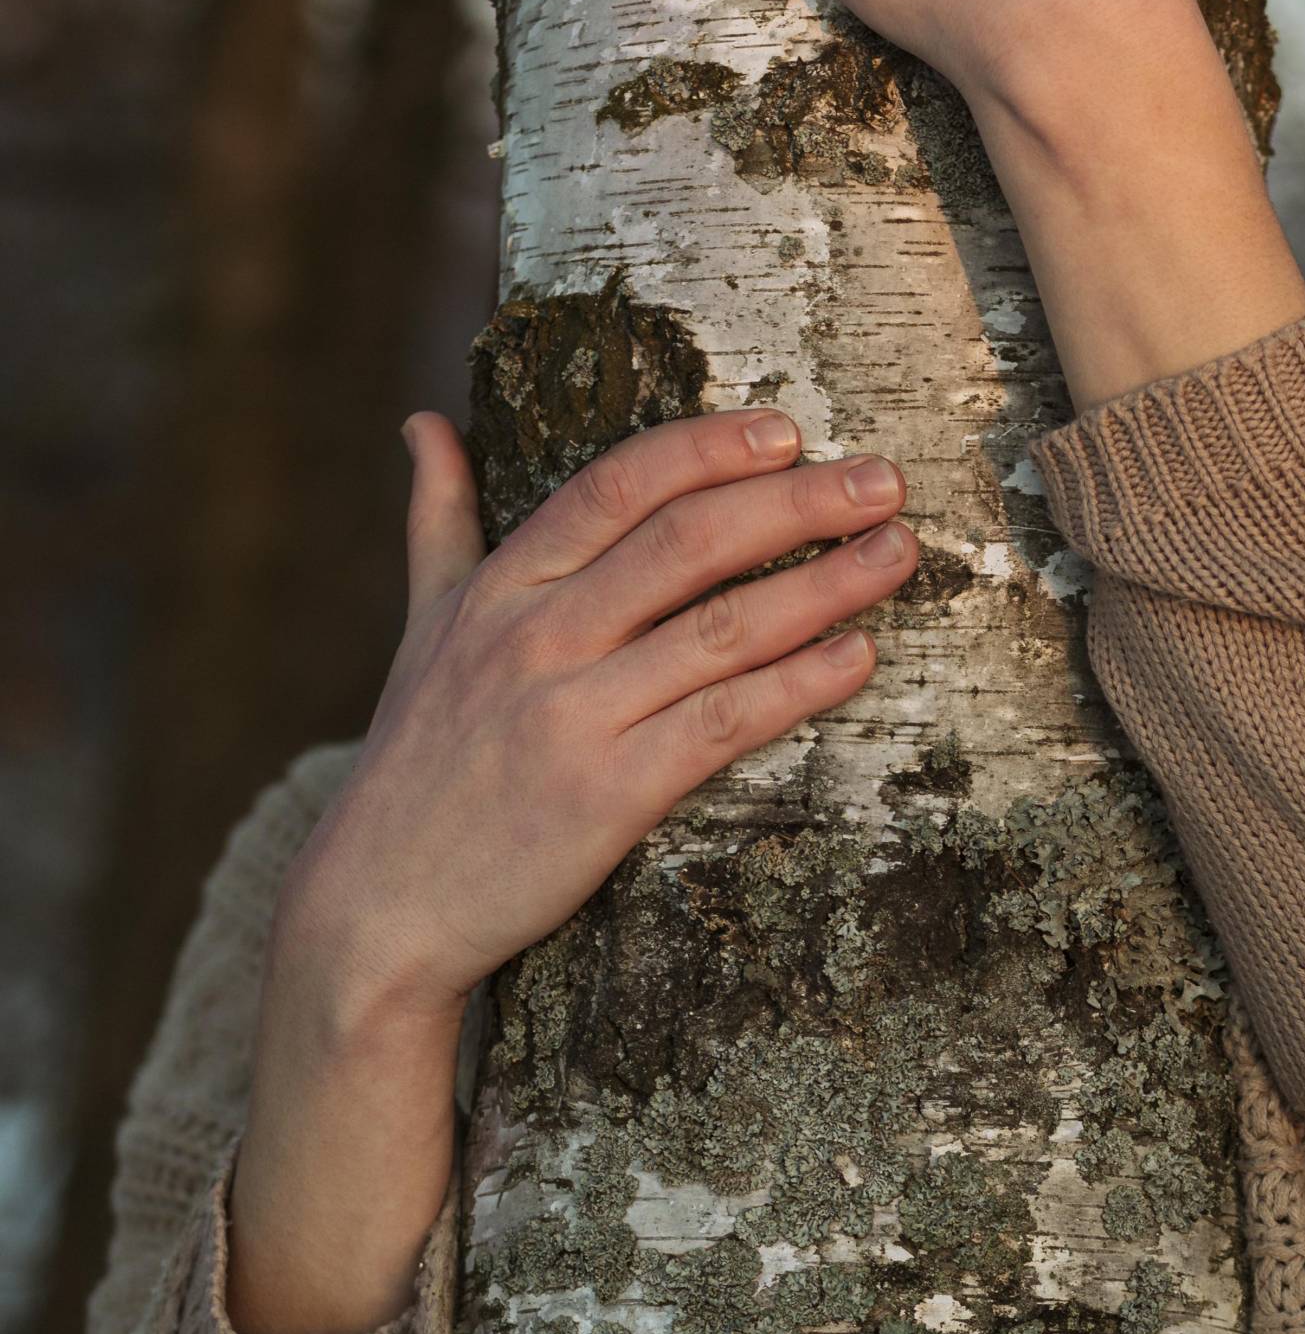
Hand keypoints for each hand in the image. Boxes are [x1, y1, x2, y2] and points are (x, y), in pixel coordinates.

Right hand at [226, 404, 916, 1333]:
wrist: (378, 908)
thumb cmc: (415, 764)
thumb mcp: (421, 630)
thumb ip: (438, 524)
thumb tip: (422, 425)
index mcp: (500, 589)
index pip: (617, 486)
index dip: (708, 449)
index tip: (787, 430)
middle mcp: (535, 638)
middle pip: (687, 542)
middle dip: (797, 503)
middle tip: (883, 483)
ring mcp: (572, 715)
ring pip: (721, 628)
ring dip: (824, 584)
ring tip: (896, 554)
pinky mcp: (608, 794)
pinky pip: (724, 722)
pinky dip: (798, 684)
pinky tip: (857, 656)